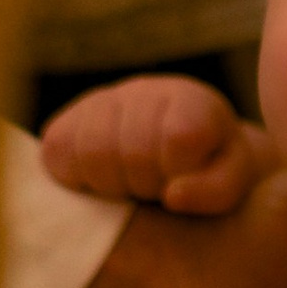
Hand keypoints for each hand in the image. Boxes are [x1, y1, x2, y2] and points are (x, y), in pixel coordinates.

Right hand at [40, 74, 268, 213]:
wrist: (175, 164)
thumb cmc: (207, 174)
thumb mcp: (231, 184)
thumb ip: (216, 190)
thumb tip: (174, 195)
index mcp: (192, 103)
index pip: (179, 135)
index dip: (176, 170)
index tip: (180, 185)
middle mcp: (145, 93)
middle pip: (132, 150)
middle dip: (144, 184)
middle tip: (152, 191)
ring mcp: (101, 105)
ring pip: (90, 149)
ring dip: (109, 183)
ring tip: (126, 188)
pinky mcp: (65, 125)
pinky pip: (55, 149)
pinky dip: (73, 175)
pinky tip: (96, 182)